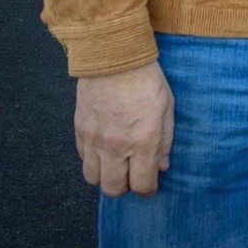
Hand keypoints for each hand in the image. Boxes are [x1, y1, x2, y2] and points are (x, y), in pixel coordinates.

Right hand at [75, 60, 174, 196]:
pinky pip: (83, 159)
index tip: (150, 185)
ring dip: (106, 176)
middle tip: (133, 174)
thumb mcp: (167, 107)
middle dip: (125, 187)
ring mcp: (94, 140)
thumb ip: (165, 140)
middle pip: (114, 189)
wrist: (114, 57)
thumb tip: (161, 166)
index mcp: (143, 141)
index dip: (147, 189)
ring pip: (94, 179)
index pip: (142, 184)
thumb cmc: (146, 79)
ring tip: (117, 163)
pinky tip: (104, 148)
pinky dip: (93, 160)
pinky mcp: (80, 131)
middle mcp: (116, 146)